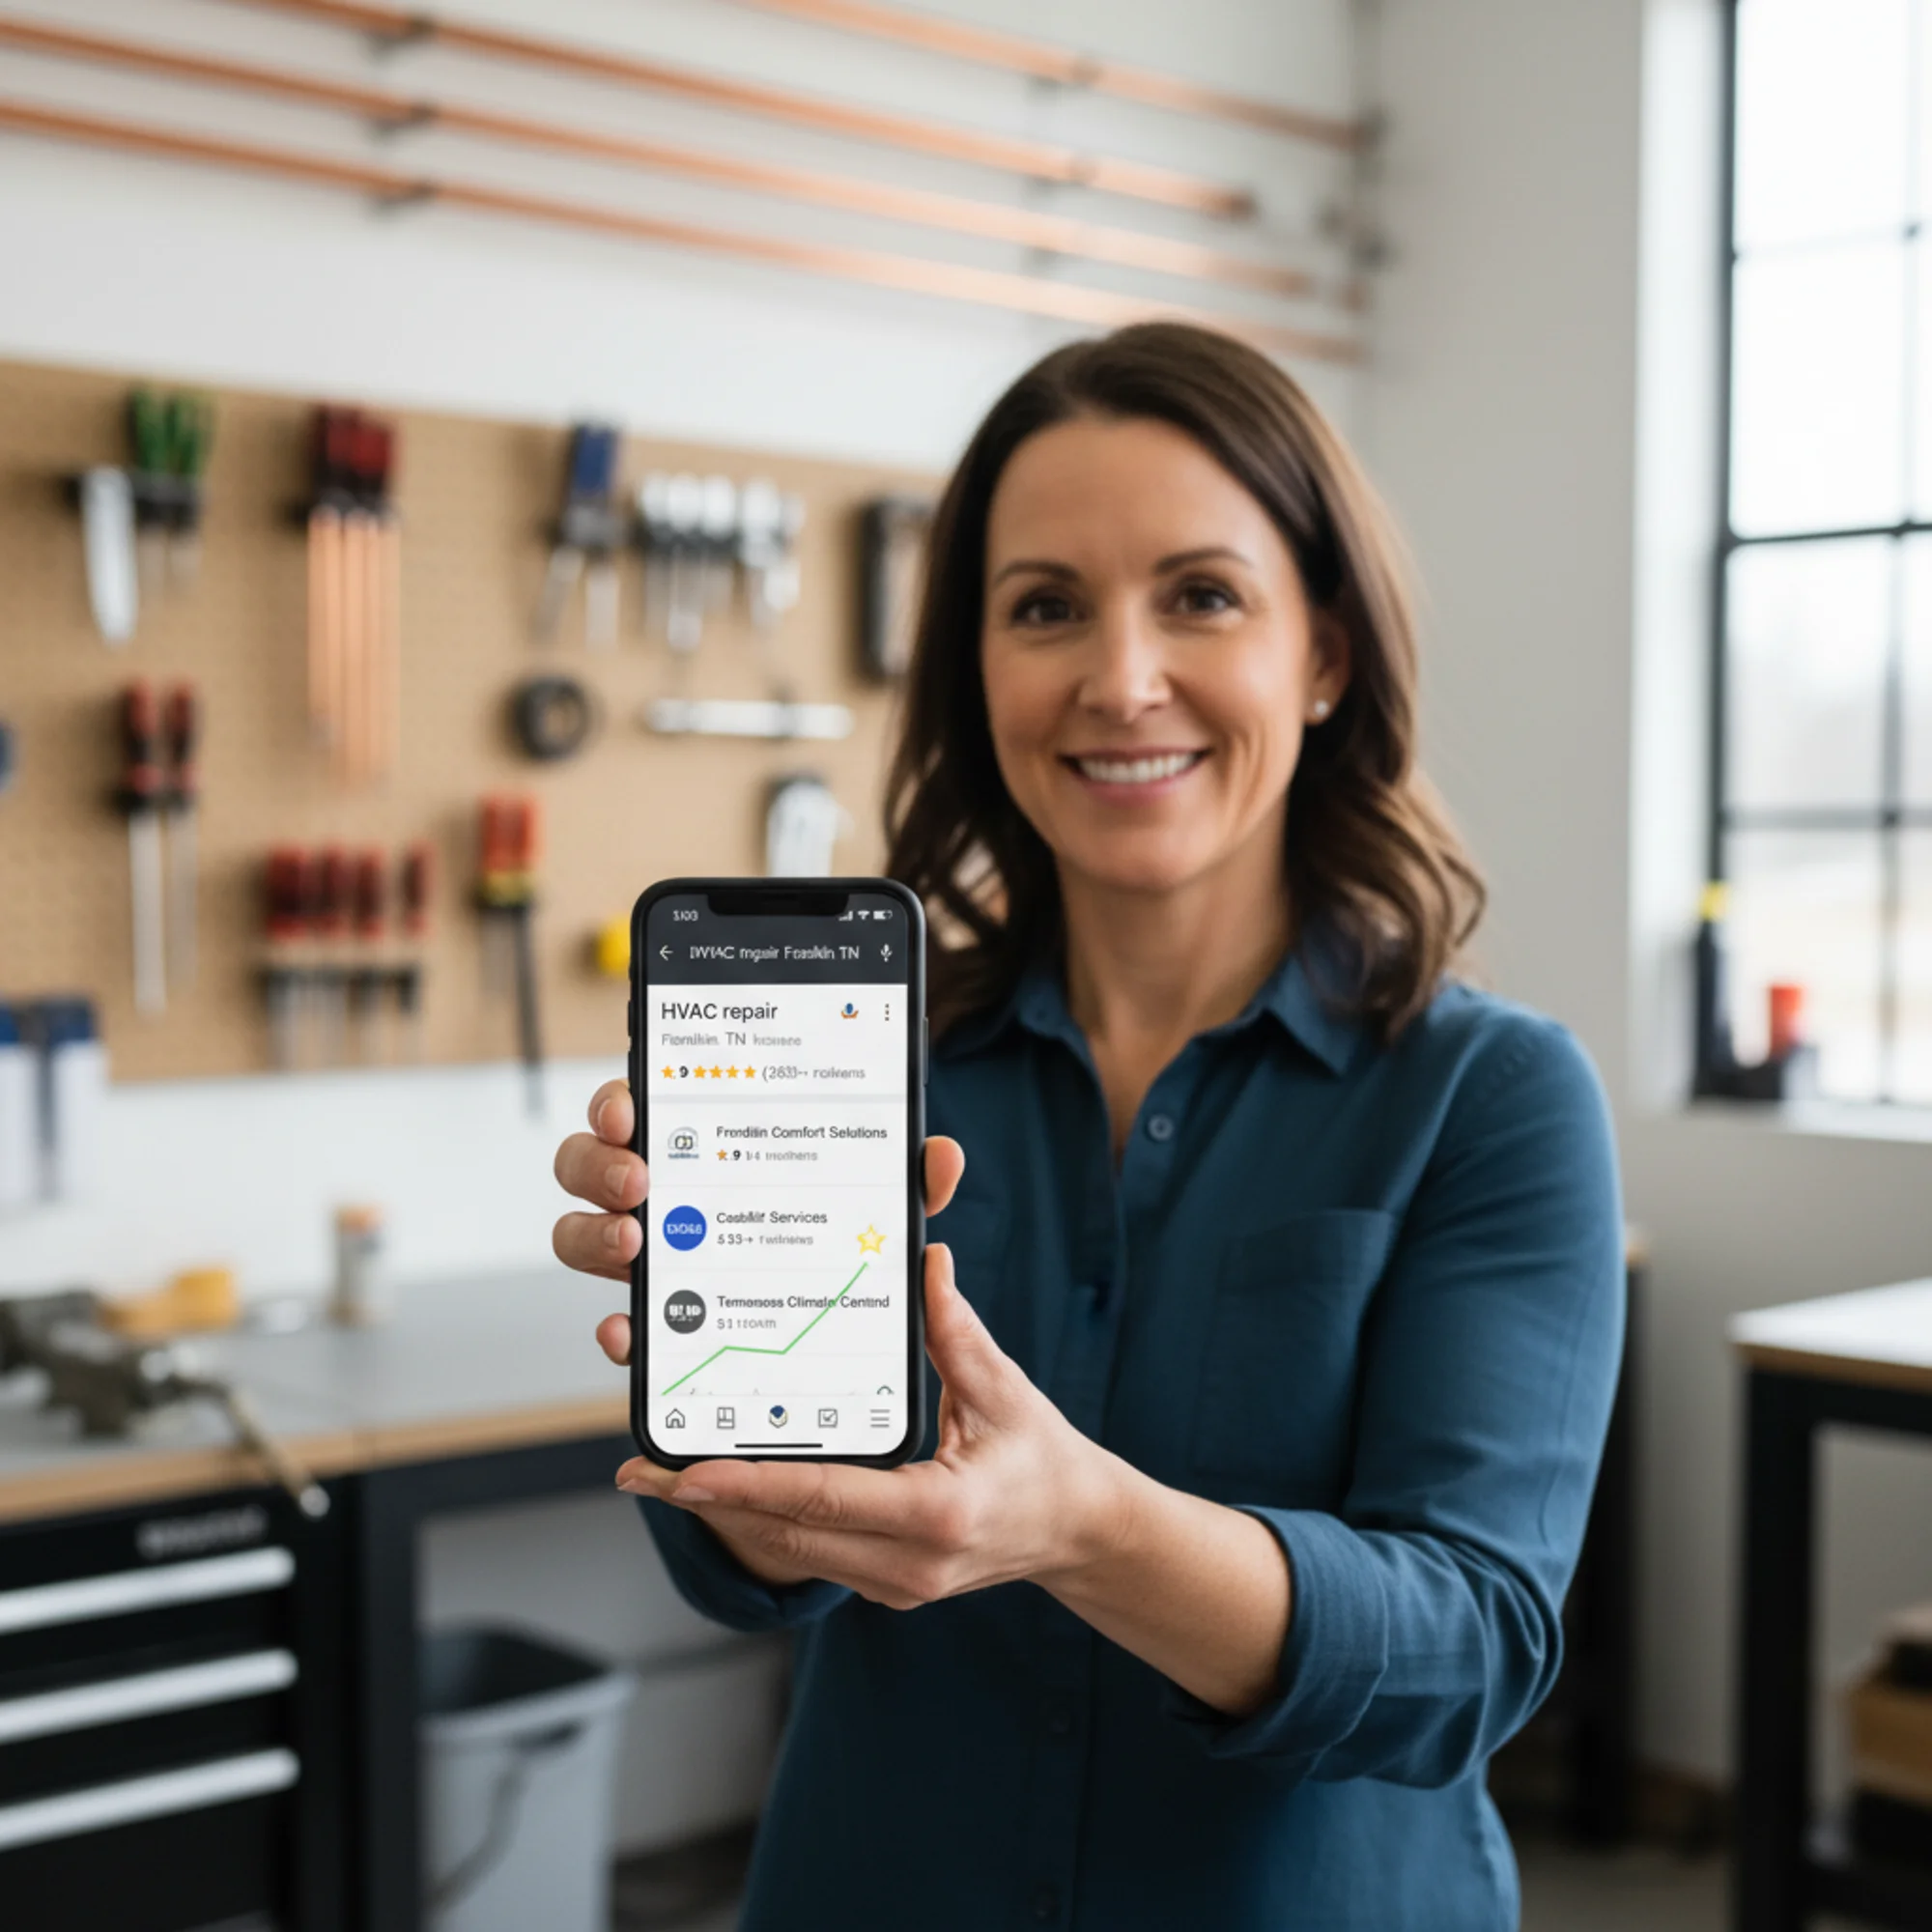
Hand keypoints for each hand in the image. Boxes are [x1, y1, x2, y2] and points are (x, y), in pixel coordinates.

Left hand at [613, 1240, 1131, 1610]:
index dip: (747, 1485)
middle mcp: (907, 1563)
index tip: (684, 1471)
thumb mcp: (1004, 1391)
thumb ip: (956, 1332)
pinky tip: (722, 1491)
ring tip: (661, 1476)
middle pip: (786, 1534)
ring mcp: (894, 1584)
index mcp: (936, 1515)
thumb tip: (925, 1262)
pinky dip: (763, 1523)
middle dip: (706, 1502)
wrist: (1080, 1534)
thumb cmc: (1045, 1461)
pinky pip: (809, 1555)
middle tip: (639, 1468)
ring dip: (724, 1514)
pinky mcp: (885, 1584)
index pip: (823, 1499)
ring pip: (788, 1550)